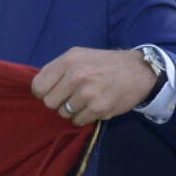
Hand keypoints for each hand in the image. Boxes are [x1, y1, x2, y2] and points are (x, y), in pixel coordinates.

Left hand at [32, 47, 156, 125]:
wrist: (138, 71)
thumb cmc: (103, 63)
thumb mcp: (78, 55)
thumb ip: (57, 69)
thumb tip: (38, 87)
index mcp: (68, 61)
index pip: (38, 86)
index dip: (42, 92)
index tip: (52, 92)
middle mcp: (76, 76)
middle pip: (49, 102)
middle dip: (58, 101)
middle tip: (71, 95)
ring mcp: (88, 93)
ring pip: (63, 113)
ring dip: (72, 110)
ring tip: (86, 99)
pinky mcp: (99, 108)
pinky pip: (78, 121)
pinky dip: (83, 117)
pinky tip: (93, 106)